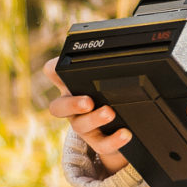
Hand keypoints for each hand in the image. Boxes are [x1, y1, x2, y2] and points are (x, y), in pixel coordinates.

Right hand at [45, 58, 132, 173]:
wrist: (122, 129)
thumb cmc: (111, 96)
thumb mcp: (109, 78)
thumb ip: (113, 65)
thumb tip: (133, 42)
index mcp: (72, 86)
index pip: (55, 73)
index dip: (53, 69)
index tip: (59, 66)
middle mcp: (73, 107)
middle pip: (58, 107)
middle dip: (71, 104)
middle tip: (87, 101)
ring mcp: (84, 126)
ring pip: (79, 126)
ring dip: (94, 119)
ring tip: (110, 113)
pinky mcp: (98, 142)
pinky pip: (101, 145)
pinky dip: (113, 140)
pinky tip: (126, 134)